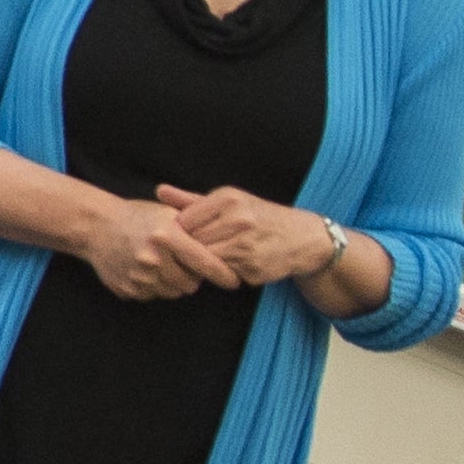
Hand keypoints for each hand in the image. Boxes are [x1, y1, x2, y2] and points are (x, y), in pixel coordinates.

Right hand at [83, 196, 241, 300]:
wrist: (96, 227)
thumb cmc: (136, 217)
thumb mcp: (167, 214)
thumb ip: (193, 232)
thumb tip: (221, 253)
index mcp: (166, 236)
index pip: (206, 263)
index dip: (224, 274)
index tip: (234, 281)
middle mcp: (153, 259)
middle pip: (190, 284)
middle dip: (193, 277)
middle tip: (186, 265)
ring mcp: (138, 277)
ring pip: (172, 292)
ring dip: (174, 283)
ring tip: (165, 266)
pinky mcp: (127, 289)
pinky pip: (152, 295)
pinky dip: (154, 287)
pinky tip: (146, 271)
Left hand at [156, 184, 335, 286]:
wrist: (304, 237)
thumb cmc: (259, 217)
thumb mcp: (229, 202)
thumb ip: (191, 200)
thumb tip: (159, 190)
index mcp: (227, 198)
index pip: (183, 221)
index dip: (181, 233)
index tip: (186, 237)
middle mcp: (236, 218)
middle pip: (191, 241)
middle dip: (191, 249)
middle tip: (198, 251)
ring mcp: (244, 243)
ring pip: (204, 259)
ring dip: (204, 263)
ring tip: (215, 257)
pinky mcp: (250, 265)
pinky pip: (221, 273)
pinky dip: (222, 273)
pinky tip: (233, 265)